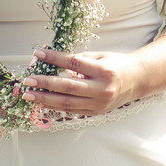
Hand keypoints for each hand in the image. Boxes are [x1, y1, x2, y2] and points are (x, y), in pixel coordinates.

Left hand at [20, 49, 142, 116]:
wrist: (137, 80)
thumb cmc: (116, 64)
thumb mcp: (100, 56)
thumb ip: (79, 60)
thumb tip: (52, 60)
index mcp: (104, 70)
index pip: (74, 63)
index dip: (55, 58)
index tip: (38, 53)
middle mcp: (102, 89)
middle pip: (67, 87)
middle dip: (45, 84)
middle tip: (28, 80)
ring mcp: (99, 103)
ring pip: (67, 103)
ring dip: (45, 99)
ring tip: (29, 95)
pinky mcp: (96, 112)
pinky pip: (72, 110)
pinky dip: (55, 106)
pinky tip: (43, 102)